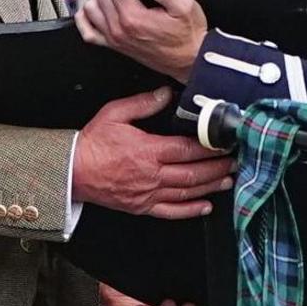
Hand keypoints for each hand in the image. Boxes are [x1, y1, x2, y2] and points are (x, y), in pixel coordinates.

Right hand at [70, 87, 232, 218]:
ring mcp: (147, 193)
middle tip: (234, 161)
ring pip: (186, 192)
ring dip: (210, 186)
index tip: (223, 143)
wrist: (71, 171)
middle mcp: (151, 174)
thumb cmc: (91, 144)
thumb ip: (143, 104)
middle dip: (217, 167)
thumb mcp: (114, 114)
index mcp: (147, 150)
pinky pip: (171, 211)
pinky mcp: (141, 207)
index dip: (209, 147)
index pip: (186, 149)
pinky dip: (190, 210)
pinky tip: (205, 206)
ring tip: (228, 180)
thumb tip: (165, 94)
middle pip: (193, 172)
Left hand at [75, 0, 211, 78]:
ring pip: (90, 7)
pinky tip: (97, 12)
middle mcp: (119, 29)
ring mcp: (114, 38)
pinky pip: (88, 32)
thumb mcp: (183, 6)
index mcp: (134, 17)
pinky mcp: (114, 45)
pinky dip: (87, 19)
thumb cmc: (187, 36)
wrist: (189, 61)